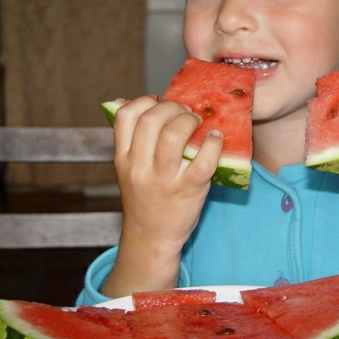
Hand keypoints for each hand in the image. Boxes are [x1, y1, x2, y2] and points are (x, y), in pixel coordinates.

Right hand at [103, 95, 222, 295]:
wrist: (151, 238)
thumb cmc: (145, 199)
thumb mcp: (128, 169)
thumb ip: (130, 139)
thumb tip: (128, 100)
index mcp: (123, 158)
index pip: (125, 116)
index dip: (144, 101)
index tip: (159, 103)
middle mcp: (139, 167)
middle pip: (151, 120)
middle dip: (172, 107)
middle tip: (185, 113)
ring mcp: (164, 180)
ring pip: (174, 135)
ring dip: (189, 121)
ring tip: (198, 122)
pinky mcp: (189, 190)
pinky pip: (203, 160)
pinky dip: (213, 144)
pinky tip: (216, 139)